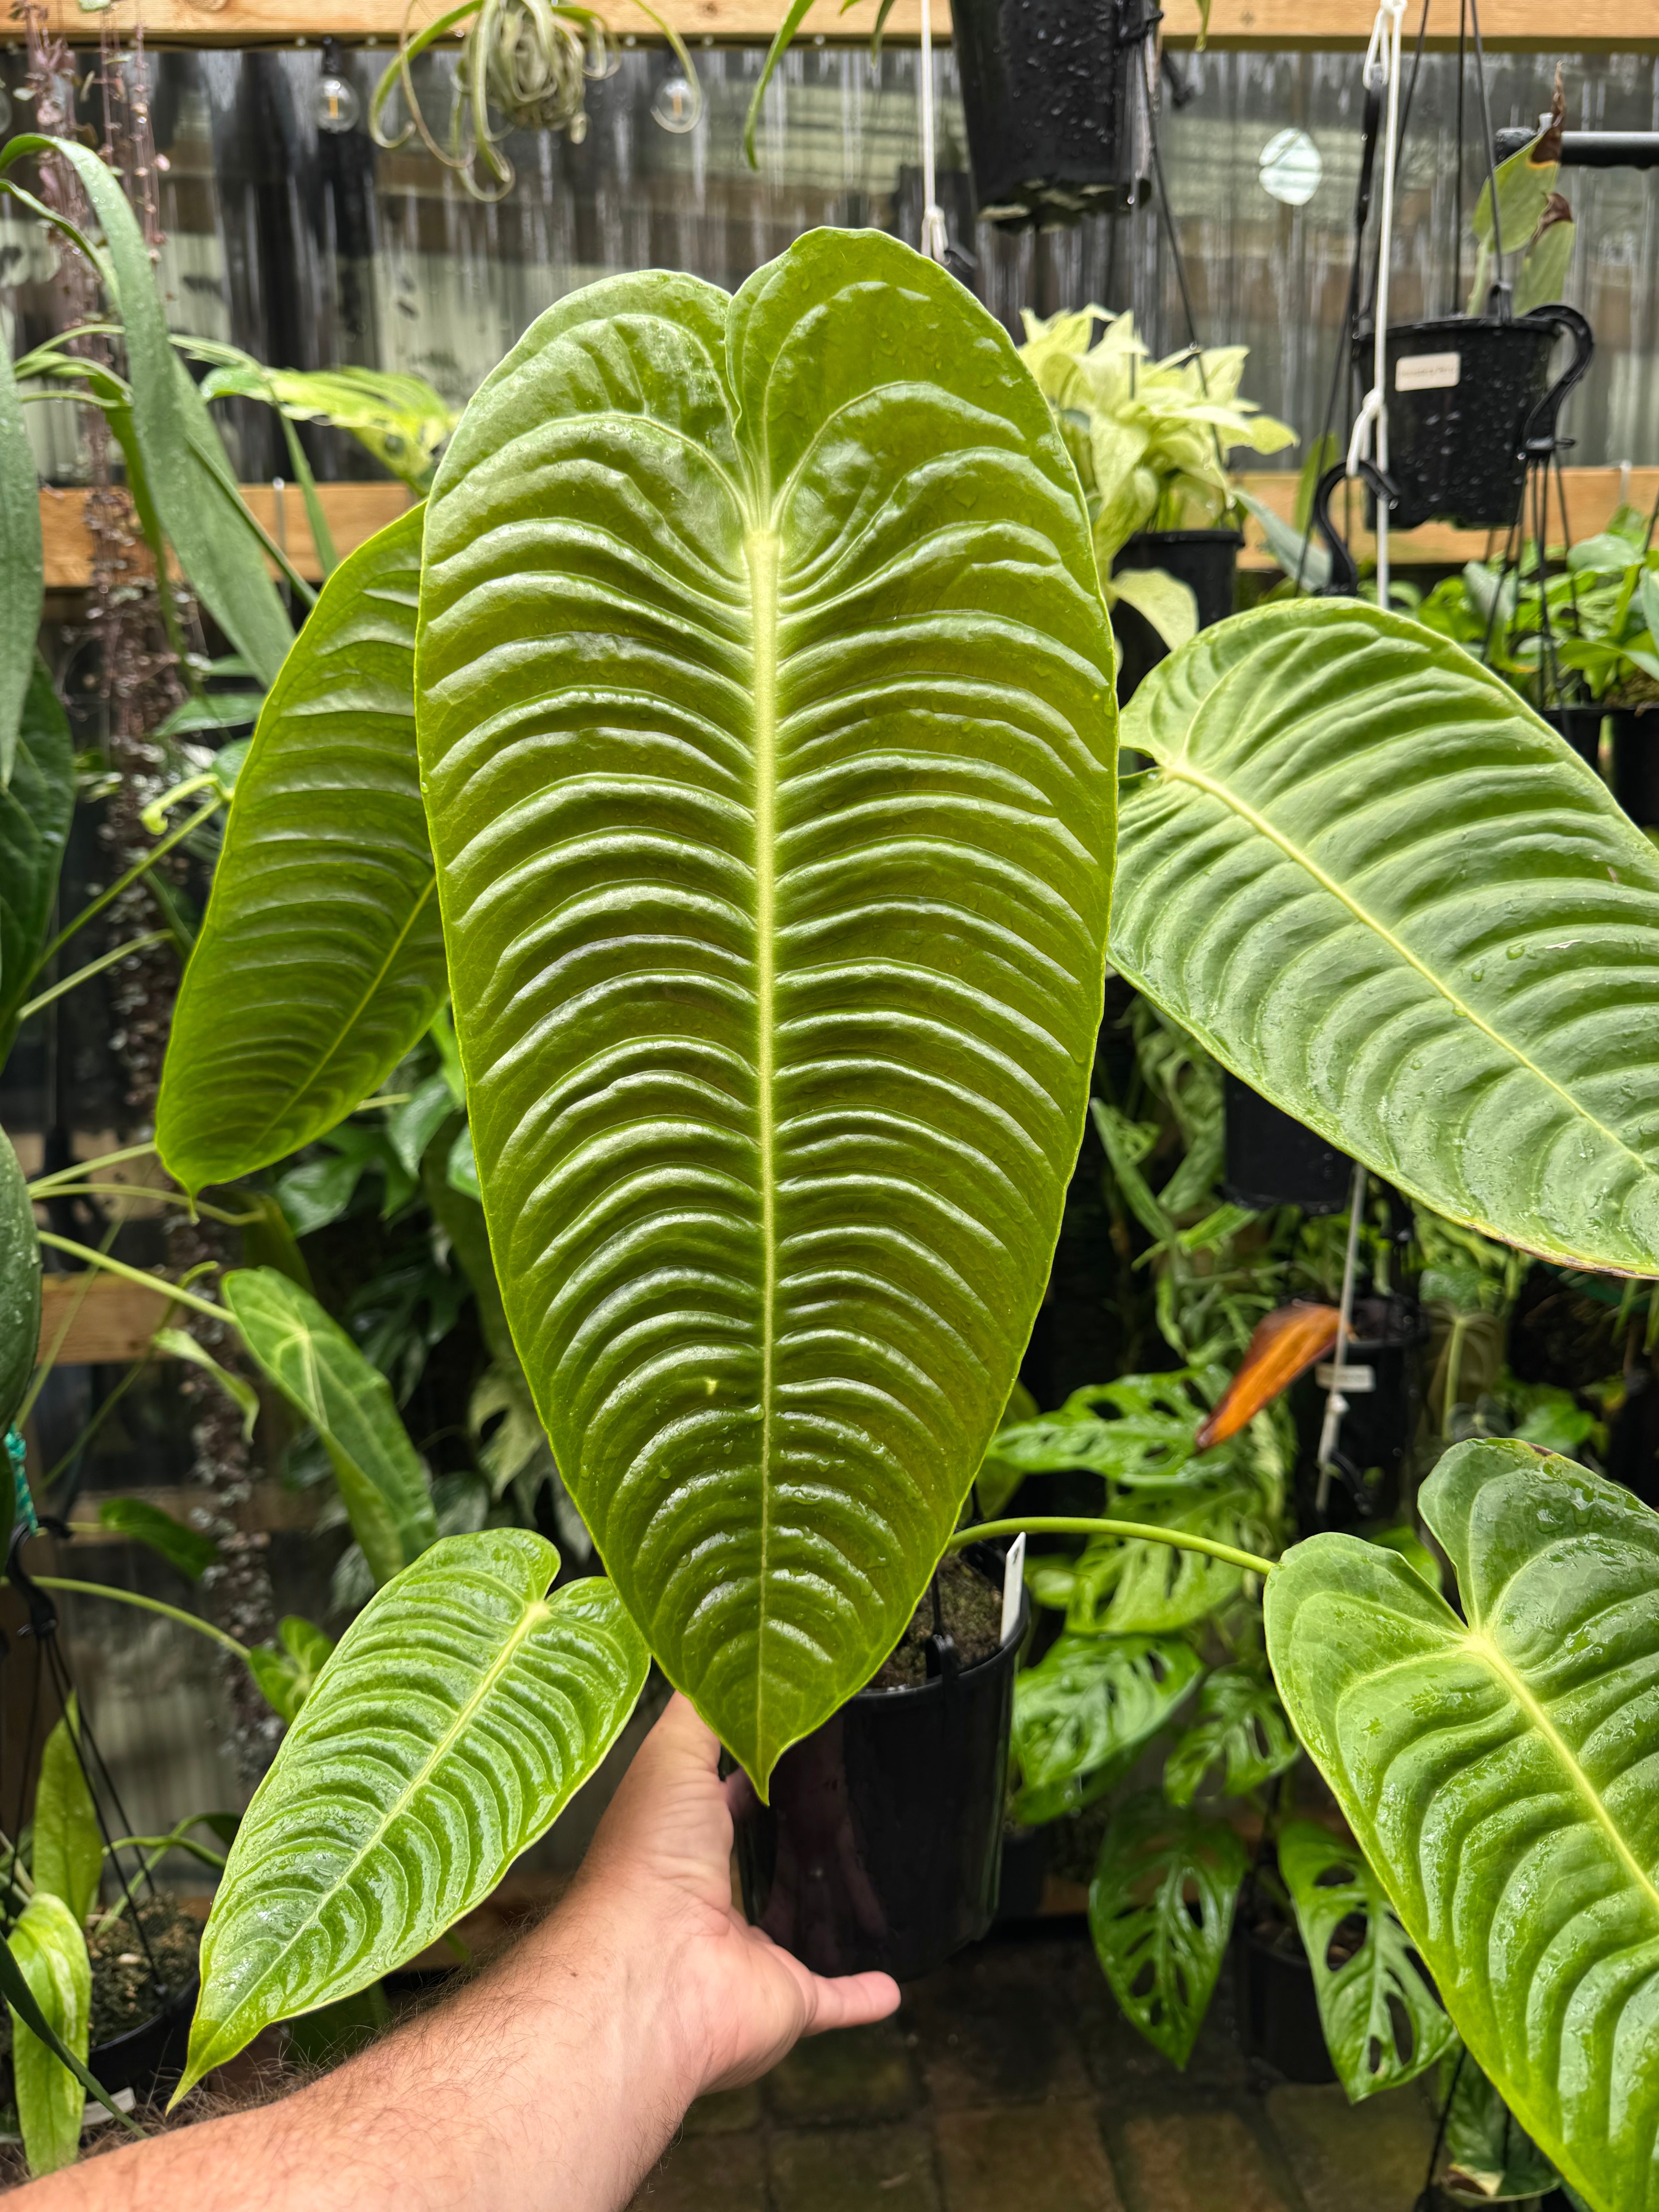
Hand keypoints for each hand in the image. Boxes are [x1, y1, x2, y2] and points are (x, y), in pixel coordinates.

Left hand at [571, 1692, 899, 2095]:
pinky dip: (863, 1995)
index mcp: (683, 1842)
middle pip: (765, 1867)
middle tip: (849, 1812)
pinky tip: (896, 1987)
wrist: (650, 1971)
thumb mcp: (672, 1754)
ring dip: (830, 1917)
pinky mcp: (789, 2000)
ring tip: (872, 1894)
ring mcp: (750, 1955)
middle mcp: (714, 1900)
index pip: (725, 1802)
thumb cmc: (652, 1854)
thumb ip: (704, 1709)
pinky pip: (836, 1999)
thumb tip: (729, 1658)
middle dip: (796, 1846)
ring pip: (801, 1930)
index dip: (756, 1773)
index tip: (799, 1745)